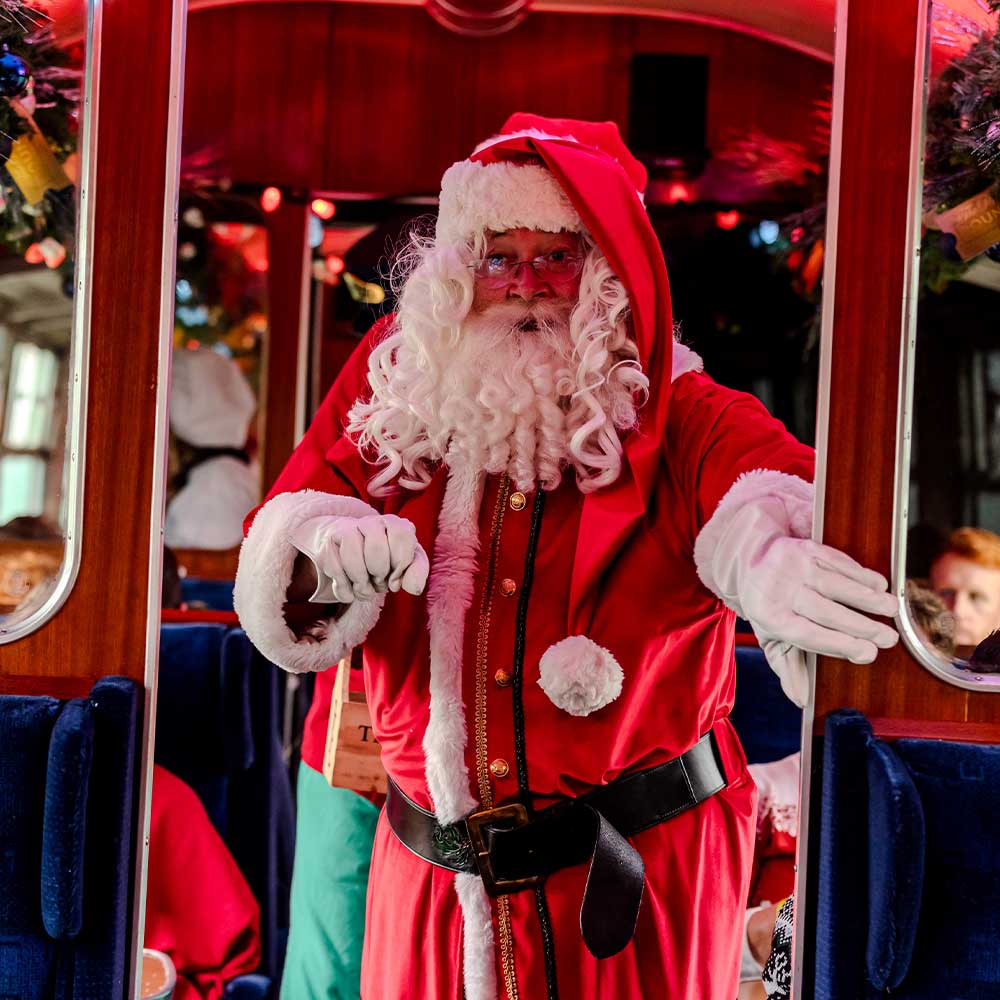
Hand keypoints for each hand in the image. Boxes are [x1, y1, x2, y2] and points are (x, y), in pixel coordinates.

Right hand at [290, 513, 428, 602]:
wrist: (351, 551)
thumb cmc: (384, 558)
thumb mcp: (406, 562)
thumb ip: (416, 571)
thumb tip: (414, 589)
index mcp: (394, 523)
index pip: (403, 537)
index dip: (401, 564)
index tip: (395, 578)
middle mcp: (370, 521)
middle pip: (376, 551)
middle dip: (379, 575)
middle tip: (379, 581)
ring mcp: (346, 530)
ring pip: (353, 562)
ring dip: (361, 585)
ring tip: (365, 588)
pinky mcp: (328, 543)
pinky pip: (336, 571)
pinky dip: (345, 590)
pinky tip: (350, 590)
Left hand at [744, 536, 898, 704]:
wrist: (750, 561)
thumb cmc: (768, 607)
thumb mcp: (770, 637)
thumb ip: (787, 667)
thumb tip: (801, 700)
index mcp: (770, 617)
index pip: (808, 635)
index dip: (839, 644)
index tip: (867, 654)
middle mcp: (779, 590)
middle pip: (825, 611)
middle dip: (861, 626)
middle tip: (888, 638)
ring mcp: (792, 566)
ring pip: (835, 584)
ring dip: (867, 597)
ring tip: (891, 610)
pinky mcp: (805, 547)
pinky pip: (836, 561)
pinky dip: (860, 573)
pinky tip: (879, 584)